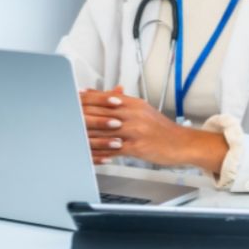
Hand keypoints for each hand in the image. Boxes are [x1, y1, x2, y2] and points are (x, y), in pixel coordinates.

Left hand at [79, 87, 226, 171]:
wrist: (182, 143)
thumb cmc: (161, 129)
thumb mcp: (143, 109)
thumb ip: (124, 101)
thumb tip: (107, 93)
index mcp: (133, 103)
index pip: (105, 98)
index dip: (86, 98)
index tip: (72, 98)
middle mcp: (133, 114)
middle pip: (101, 112)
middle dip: (82, 115)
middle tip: (66, 117)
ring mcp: (135, 131)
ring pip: (105, 131)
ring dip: (87, 135)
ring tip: (73, 136)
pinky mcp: (137, 147)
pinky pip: (114, 149)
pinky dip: (102, 152)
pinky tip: (92, 154)